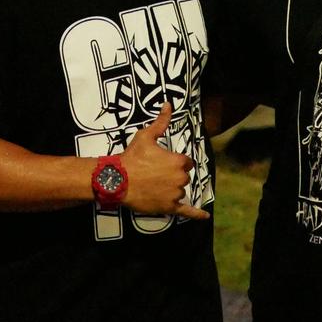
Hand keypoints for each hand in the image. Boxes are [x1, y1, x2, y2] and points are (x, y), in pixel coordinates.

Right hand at [119, 104, 208, 219]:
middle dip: (173, 176)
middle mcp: (180, 178)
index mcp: (178, 162)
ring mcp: (175, 194)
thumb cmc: (132, 158)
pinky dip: (196, 214)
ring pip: (180, 191)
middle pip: (184, 177)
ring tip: (154, 185)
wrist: (117, 180)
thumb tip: (168, 104)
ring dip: (172, 189)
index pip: (186, 162)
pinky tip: (204, 217)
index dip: (175, 162)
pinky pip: (186, 211)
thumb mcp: (146, 136)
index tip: (163, 163)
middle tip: (155, 174)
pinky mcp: (169, 207)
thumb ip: (161, 122)